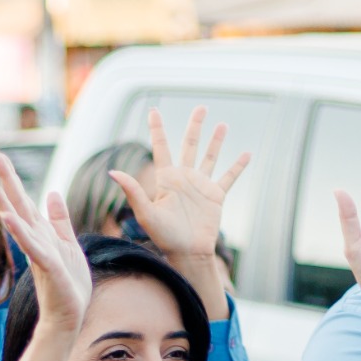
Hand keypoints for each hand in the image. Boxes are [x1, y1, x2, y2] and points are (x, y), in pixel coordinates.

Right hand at [0, 150, 89, 331]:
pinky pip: (33, 246)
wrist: (70, 314)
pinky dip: (20, 232)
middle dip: (5, 180)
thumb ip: (59, 219)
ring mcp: (39, 252)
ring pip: (19, 222)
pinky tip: (9, 218)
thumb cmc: (68, 282)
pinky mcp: (47, 266)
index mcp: (40, 232)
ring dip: (4, 202)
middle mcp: (35, 239)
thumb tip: (52, 193)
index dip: (11, 179)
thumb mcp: (67, 243)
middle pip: (17, 204)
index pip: (23, 200)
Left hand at [110, 106, 250, 265]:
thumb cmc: (164, 236)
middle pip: (190, 145)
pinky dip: (238, 166)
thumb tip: (113, 172)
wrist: (188, 253)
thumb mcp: (145, 213)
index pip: (161, 147)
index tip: (154, 110)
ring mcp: (201, 186)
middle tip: (201, 108)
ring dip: (217, 141)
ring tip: (223, 125)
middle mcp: (184, 178)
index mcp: (166, 179)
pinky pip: (229, 178)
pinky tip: (247, 154)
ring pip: (210, 157)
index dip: (157, 129)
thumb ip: (132, 191)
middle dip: (195, 126)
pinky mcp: (216, 197)